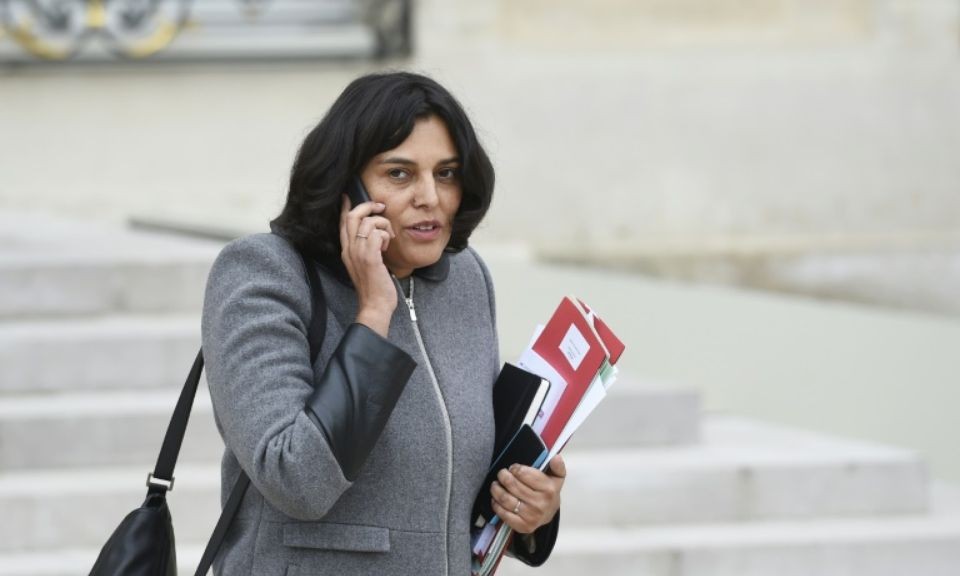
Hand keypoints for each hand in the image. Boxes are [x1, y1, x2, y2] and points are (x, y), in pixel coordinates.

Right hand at [339, 195, 396, 336]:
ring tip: (388, 238)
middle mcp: (349, 250)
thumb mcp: (367, 264)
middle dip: (368, 206)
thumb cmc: (375, 287)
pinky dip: (385, 235)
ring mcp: (358, 253)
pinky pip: (376, 233)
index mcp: (347, 251)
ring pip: (367, 222)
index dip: (346, 207)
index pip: (342, 223)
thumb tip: (376, 234)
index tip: (349, 196)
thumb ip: (367, 249)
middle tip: (381, 208)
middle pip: (352, 216)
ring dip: (383, 224)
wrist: (375, 306)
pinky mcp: (370, 258)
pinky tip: (387, 246)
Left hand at [490, 455, 564, 533]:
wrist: (548, 514)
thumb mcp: (556, 478)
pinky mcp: (522, 526)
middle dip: (503, 476)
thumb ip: (557, 466)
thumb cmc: (548, 492)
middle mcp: (540, 504)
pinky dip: (496, 504)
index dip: (515, 469)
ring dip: (496, 489)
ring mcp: (531, 516)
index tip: (513, 468)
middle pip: (512, 485)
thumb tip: (556, 457)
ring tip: (496, 484)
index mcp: (549, 489)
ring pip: (505, 499)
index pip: (524, 474)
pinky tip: (496, 498)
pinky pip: (503, 514)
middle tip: (502, 474)